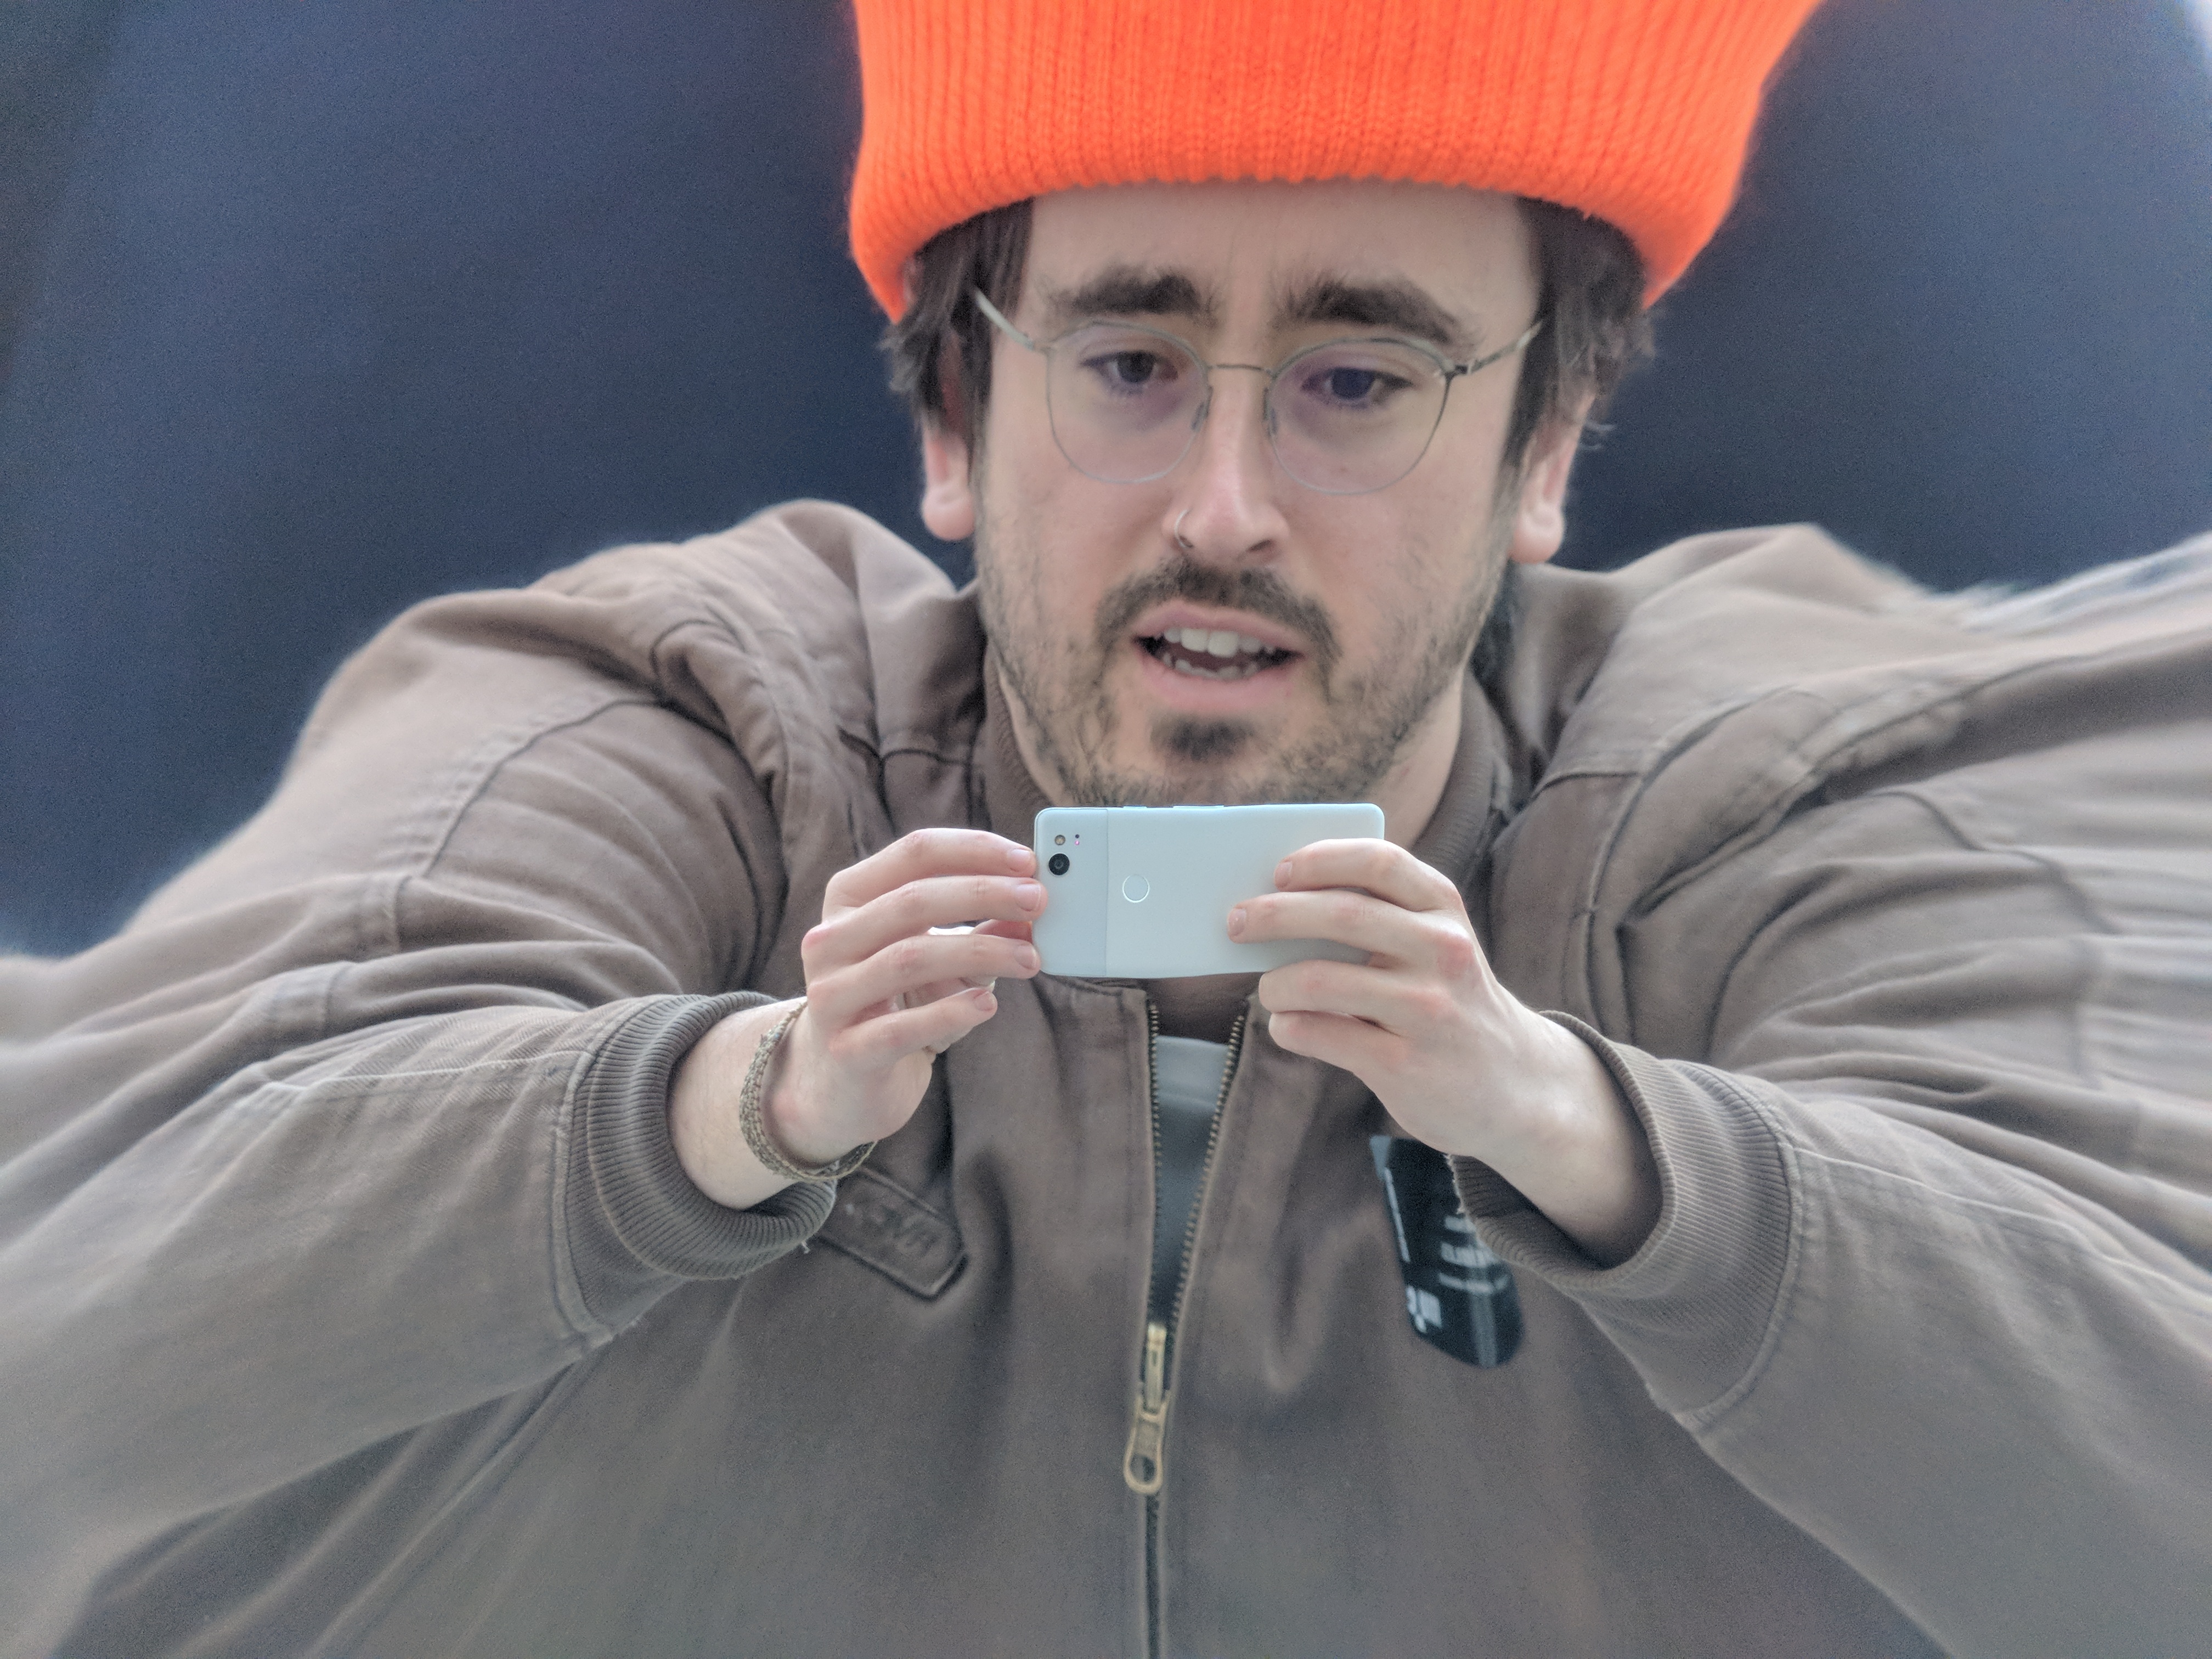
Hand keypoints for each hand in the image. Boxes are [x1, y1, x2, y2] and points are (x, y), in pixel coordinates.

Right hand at [670, 829, 1044, 1208]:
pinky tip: (987, 1004)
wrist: (843, 1081)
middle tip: (1037, 901)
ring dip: (981, 952)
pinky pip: (901, 1027)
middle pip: (912, 900)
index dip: (974, 850)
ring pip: (909, 958)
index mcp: (849, 898)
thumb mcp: (938, 955)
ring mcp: (831, 996)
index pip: (914, 853)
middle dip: (983, 894)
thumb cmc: (898, 1002)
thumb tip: (1031, 911)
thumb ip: (980, 930)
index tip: (1028, 861)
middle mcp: (830, 940)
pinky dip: (950, 1011)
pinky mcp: (846, 1051)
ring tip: (1030, 959)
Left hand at [1227, 838, 1659, 1264]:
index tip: (1278, 870)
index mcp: (1446, 912)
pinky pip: (1321, 1035)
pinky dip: (1289, 1028)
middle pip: (1341, 914)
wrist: (1518, 1090)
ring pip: (1320, 980)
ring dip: (1275, 983)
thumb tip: (1278, 907)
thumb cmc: (1452, 1006)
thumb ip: (1381, 924)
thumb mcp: (1437, 951)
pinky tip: (1289, 1027)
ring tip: (1269, 989)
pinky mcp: (1406, 1065)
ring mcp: (1427, 1010)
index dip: (1320, 859)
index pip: (1379, 862)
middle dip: (1273, 913)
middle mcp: (1444, 952)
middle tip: (1235, 922)